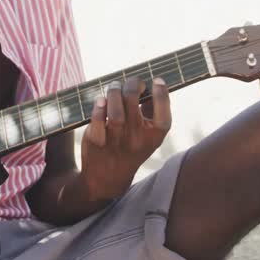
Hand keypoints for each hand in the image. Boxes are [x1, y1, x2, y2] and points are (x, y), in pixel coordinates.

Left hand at [80, 76, 171, 202]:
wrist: (107, 178)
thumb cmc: (131, 146)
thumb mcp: (148, 134)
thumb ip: (152, 110)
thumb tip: (154, 83)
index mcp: (153, 138)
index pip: (163, 117)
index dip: (162, 96)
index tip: (157, 81)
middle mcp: (136, 141)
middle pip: (133, 103)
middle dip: (131, 85)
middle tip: (130, 83)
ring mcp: (115, 142)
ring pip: (115, 112)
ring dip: (114, 92)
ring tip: (114, 87)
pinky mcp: (96, 142)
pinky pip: (97, 122)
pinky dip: (98, 108)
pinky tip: (101, 101)